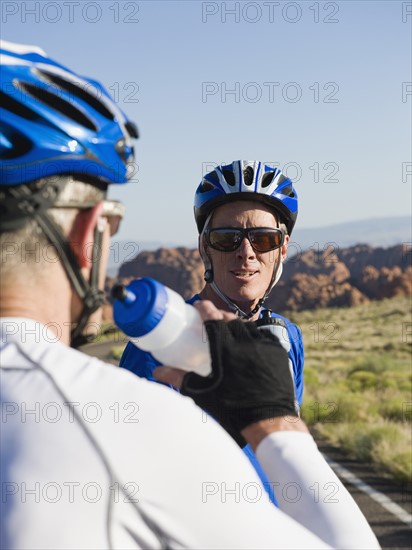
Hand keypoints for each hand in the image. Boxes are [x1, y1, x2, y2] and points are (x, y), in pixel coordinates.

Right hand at [154, 302, 300, 447]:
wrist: (268, 421)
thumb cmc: (233, 409)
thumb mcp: (203, 393)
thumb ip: (180, 379)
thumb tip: (158, 372)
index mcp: (226, 350)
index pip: (213, 319)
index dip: (204, 309)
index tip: (199, 306)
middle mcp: (246, 342)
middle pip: (230, 319)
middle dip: (220, 315)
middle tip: (212, 318)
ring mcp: (264, 346)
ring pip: (248, 326)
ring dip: (237, 324)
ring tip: (230, 328)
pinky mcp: (278, 352)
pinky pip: (264, 335)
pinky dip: (254, 334)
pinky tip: (250, 339)